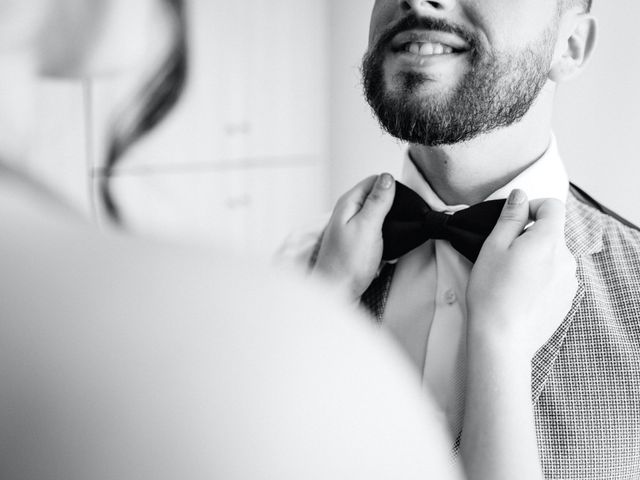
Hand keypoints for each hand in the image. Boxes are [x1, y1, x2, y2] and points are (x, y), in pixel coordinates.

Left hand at [313, 174, 394, 299]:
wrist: (337, 294)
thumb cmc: (347, 263)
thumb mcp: (367, 226)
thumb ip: (377, 201)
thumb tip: (387, 178)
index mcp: (348, 203)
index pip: (374, 181)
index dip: (391, 188)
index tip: (404, 202)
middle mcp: (348, 212)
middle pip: (376, 197)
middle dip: (392, 206)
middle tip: (403, 220)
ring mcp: (352, 228)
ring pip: (378, 215)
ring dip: (391, 223)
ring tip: (397, 234)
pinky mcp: (357, 243)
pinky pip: (377, 232)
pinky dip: (385, 237)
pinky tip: (390, 246)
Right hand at [462, 190, 576, 479]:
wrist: (501, 338)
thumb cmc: (491, 291)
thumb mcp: (493, 247)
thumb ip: (510, 217)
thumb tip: (520, 195)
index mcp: (548, 240)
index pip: (553, 206)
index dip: (532, 207)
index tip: (513, 222)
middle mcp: (566, 258)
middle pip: (552, 233)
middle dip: (529, 236)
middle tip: (503, 255)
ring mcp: (569, 281)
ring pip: (552, 256)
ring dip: (535, 258)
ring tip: (510, 278)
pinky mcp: (566, 299)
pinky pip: (555, 277)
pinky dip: (540, 278)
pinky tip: (519, 293)